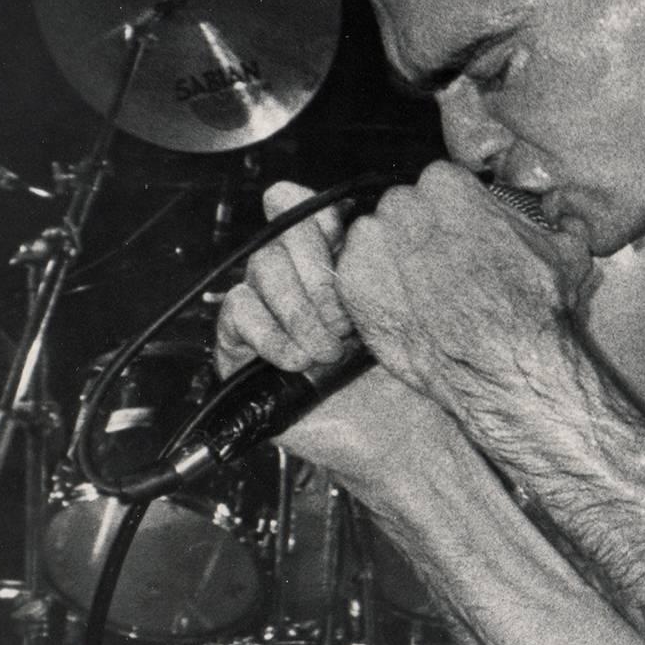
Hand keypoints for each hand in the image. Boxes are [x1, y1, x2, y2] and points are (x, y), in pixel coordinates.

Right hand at [214, 181, 454, 490]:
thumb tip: (356, 214)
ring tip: (330, 349)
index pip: (300, 209)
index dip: (316, 217)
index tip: (341, 236)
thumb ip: (371, 257)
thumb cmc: (406, 376)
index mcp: (330, 263)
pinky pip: (237, 313)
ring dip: (300, 310)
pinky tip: (299, 359)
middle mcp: (294, 283)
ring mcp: (267, 314)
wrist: (395, 436)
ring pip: (260, 271)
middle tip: (346, 320)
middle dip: (318, 276)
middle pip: (280, 236)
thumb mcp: (398, 307)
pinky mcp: (241, 348)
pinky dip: (270, 333)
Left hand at [337, 162, 592, 428]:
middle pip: (403, 209)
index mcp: (447, 184)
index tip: (461, 239)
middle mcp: (403, 204)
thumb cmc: (533, 308)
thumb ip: (549, 222)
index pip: (439, 185)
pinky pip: (353, 272)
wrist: (504, 366)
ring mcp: (372, 243)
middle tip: (443, 270)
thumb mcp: (564, 249)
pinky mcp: (351, 283)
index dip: (452, 215)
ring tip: (423, 294)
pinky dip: (372, 288)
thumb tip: (563, 218)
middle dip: (419, 234)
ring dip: (393, 258)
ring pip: (375, 238)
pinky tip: (404, 308)